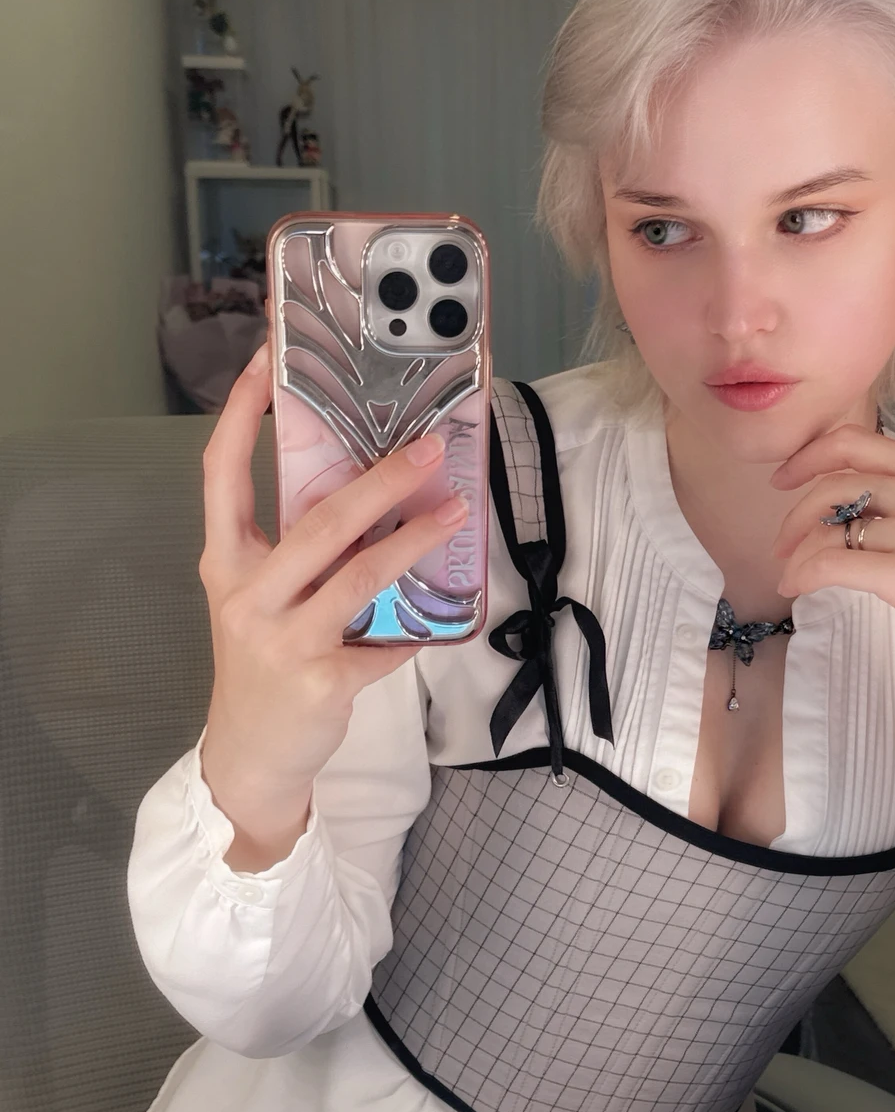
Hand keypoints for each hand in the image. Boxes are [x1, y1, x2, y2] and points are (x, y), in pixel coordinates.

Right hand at [198, 344, 469, 865]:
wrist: (251, 753)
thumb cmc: (263, 662)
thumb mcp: (261, 599)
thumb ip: (298, 551)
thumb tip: (368, 493)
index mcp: (226, 561)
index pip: (222, 472)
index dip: (244, 412)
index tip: (269, 358)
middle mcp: (248, 594)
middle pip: (318, 522)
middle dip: (379, 482)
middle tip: (427, 448)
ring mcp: (284, 638)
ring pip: (359, 576)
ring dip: (415, 541)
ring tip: (456, 512)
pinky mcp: (322, 679)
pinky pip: (384, 644)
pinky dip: (413, 629)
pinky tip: (440, 615)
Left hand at [769, 424, 894, 692]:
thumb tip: (854, 510)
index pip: (854, 442)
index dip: (808, 456)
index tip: (784, 479)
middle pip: (833, 480)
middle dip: (795, 512)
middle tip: (781, 543)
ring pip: (829, 526)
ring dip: (797, 552)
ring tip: (792, 574)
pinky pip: (832, 564)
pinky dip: (803, 574)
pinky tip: (796, 588)